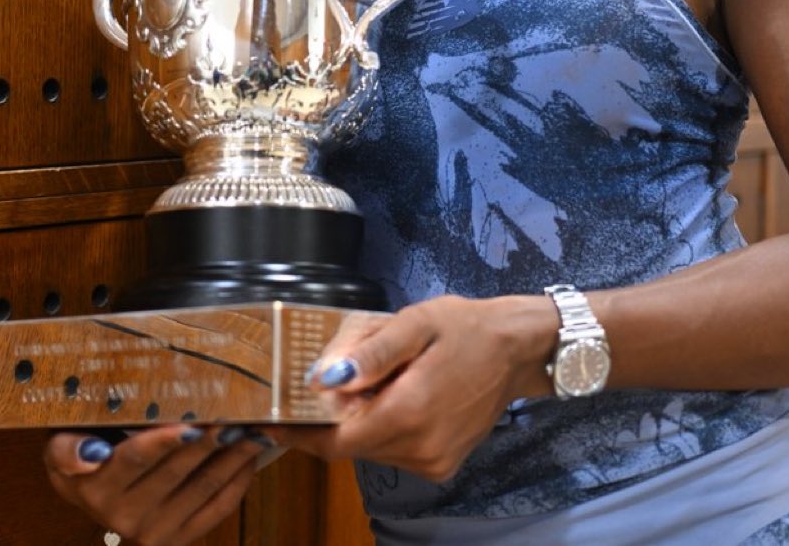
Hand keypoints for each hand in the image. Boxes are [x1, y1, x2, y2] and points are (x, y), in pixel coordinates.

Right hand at [44, 425, 271, 544]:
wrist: (91, 491)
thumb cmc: (83, 452)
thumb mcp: (61, 445)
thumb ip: (67, 450)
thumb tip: (90, 457)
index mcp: (98, 489)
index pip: (137, 460)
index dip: (166, 442)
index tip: (194, 423)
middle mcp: (126, 518)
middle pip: (178, 471)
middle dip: (212, 439)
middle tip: (242, 411)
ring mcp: (156, 532)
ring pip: (205, 486)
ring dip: (236, 455)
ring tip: (258, 426)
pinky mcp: (180, 539)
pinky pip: (218, 509)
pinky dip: (239, 479)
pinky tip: (253, 453)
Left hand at [277, 294, 555, 480]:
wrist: (515, 348)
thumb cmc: (464, 328)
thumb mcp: (416, 323)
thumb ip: (372, 352)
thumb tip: (327, 379)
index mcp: (411, 412)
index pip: (337, 441)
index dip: (301, 433)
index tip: (272, 420)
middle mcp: (422, 448)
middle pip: (353, 444)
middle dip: (335, 416)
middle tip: (332, 377)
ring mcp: (434, 461)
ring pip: (372, 449)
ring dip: (361, 420)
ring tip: (375, 377)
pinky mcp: (442, 464)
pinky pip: (395, 450)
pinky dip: (384, 427)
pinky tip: (398, 393)